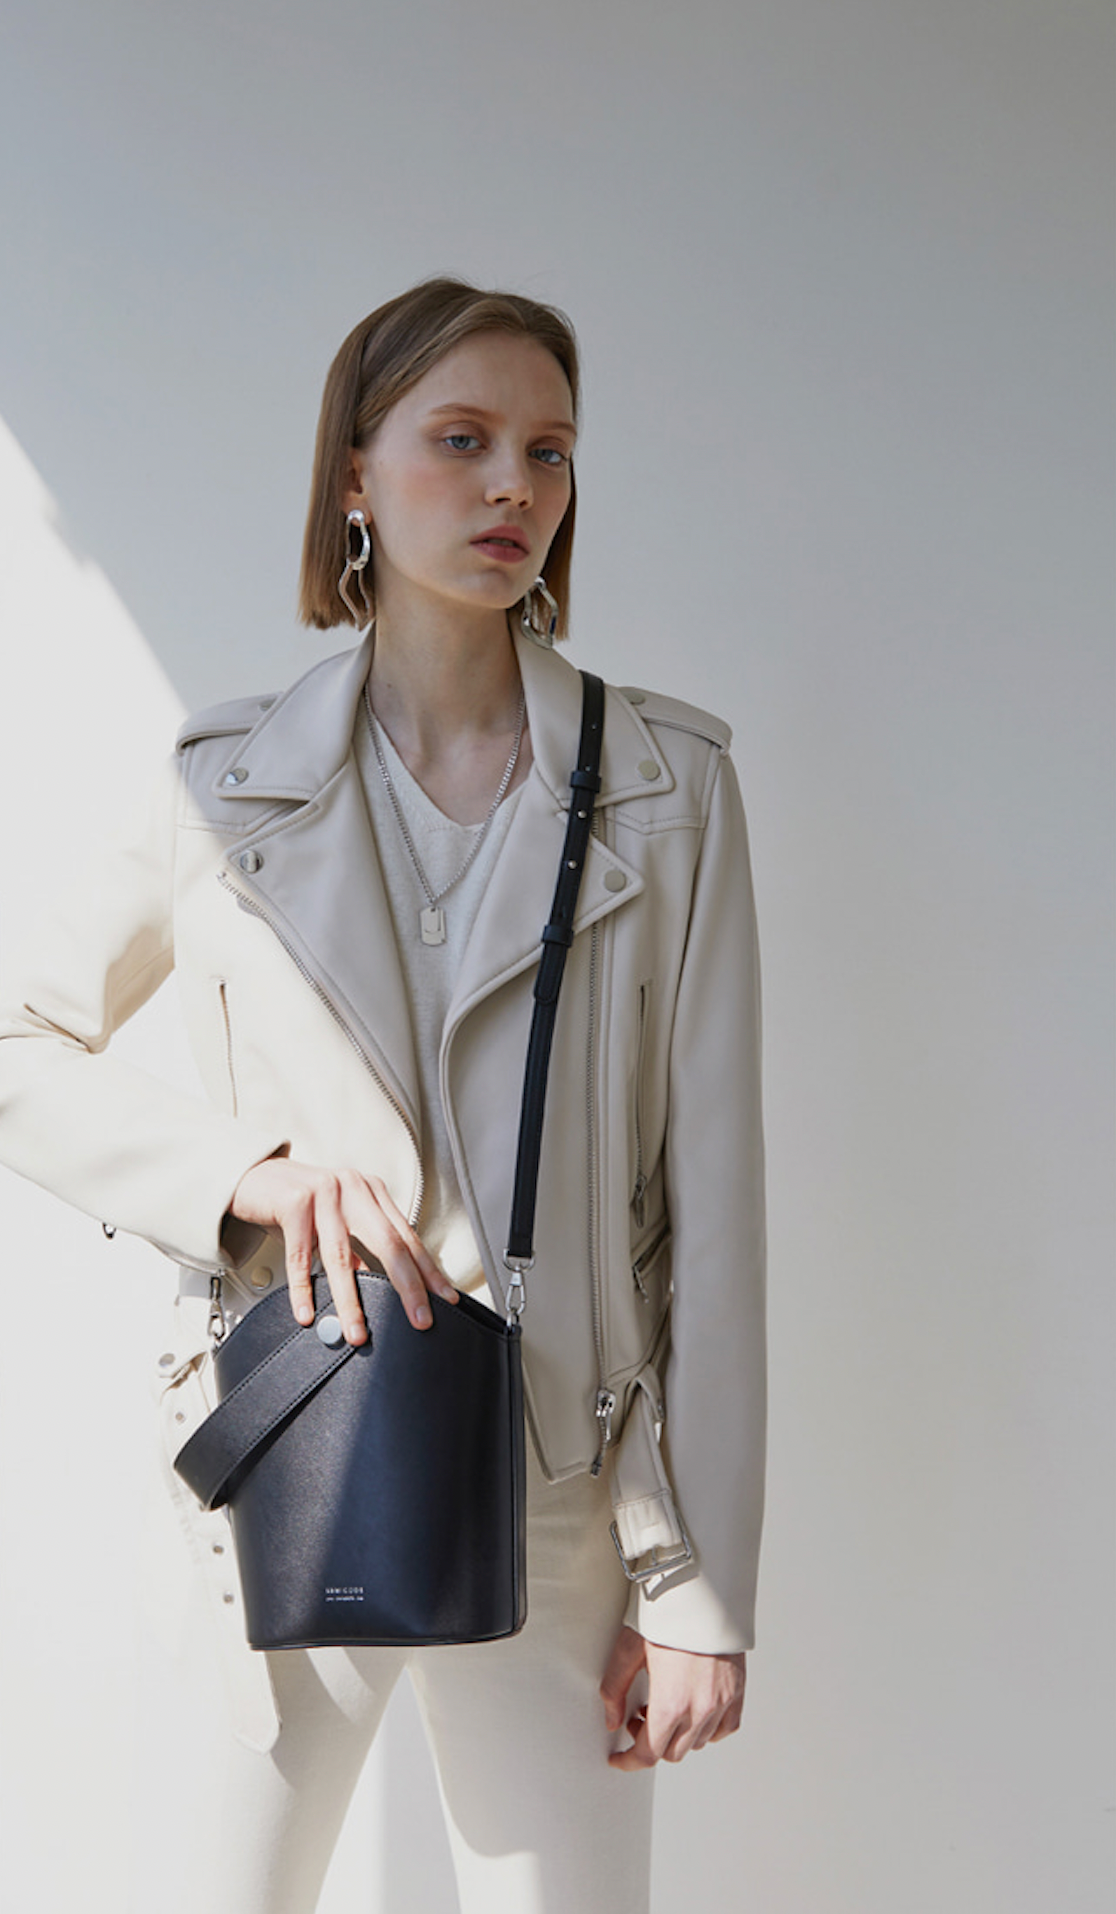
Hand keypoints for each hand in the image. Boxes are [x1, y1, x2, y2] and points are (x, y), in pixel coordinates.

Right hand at [229, 1157, 456, 1341]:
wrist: (254, 1174)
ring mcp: (324, 1193)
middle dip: (408, 1287)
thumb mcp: (336, 1221)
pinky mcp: (293, 1202)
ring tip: (357, 1332)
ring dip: (351, 1302)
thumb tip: (380, 1291)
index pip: (407, 1236)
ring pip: (342, 1257)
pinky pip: (299, 1256)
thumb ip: (358, 1249)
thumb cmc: (298, 1201)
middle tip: (421, 1320)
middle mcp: (354, 1189)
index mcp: (371, 1192)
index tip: (445, 1299)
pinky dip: (302, 1289)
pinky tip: (306, 1313)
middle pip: (389, 1243)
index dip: (428, 1270)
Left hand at [600, 1624, 745, 1769]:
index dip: (630, 1761)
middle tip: (640, 1716)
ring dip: (678, 1734)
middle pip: (672, 1752)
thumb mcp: (630, 1647)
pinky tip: (694, 1708)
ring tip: (667, 1704)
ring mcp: (721, 1703)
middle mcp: (699, 1709)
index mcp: (671, 1703)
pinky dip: (708, 1728)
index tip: (620, 1758)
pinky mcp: (737, 1692)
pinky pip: (724, 1728)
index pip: (649, 1754)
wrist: (704, 1591)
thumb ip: (614, 1687)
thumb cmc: (669, 1613)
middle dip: (652, 1742)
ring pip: (697, 1742)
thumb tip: (611, 1718)